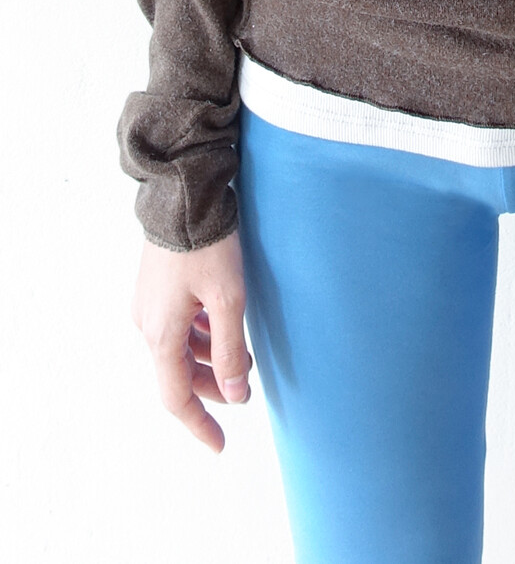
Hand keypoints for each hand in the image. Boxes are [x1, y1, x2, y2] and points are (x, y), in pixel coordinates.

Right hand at [131, 228, 253, 453]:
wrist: (182, 194)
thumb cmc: (206, 245)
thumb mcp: (228, 299)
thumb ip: (230, 350)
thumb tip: (235, 395)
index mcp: (162, 335)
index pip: (176, 397)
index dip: (199, 425)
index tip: (219, 445)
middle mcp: (147, 324)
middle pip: (179, 374)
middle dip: (212, 387)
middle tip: (244, 390)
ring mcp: (148, 305)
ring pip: (179, 349)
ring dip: (209, 358)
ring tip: (241, 353)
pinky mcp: (154, 287)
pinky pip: (176, 325)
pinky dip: (200, 334)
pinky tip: (222, 322)